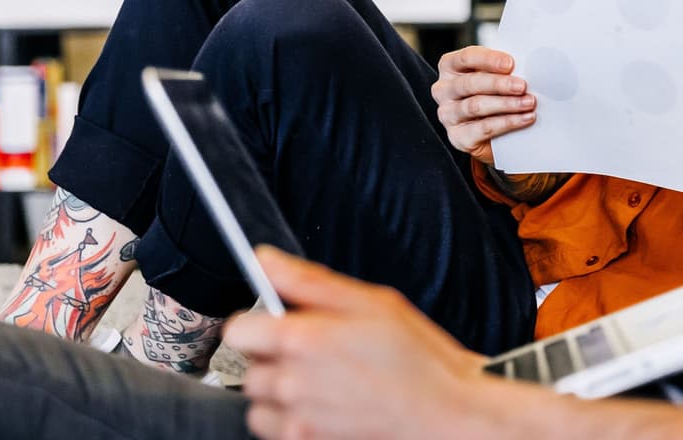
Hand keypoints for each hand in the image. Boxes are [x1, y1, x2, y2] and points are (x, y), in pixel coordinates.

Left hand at [229, 248, 491, 438]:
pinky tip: (321, 406)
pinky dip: (288, 419)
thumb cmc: (417, 358)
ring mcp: (296, 420)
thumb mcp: (371, 301)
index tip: (276, 322)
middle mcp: (290, 383)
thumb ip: (309, 281)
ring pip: (257, 403)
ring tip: (317, 382)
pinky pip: (273, 431)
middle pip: (248, 366)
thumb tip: (264, 259)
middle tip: (314, 351)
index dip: (256, 321)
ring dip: (277, 391)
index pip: (237, 330)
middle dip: (272, 356)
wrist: (445, 412)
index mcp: (301, 340)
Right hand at [430, 47, 534, 164]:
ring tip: (528, 103)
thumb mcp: (494, 75)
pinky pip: (483, 128)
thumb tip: (526, 65)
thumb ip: (502, 68)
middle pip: (470, 83)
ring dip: (506, 104)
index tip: (510, 64)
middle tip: (522, 86)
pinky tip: (524, 118)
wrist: (492, 133)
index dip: (488, 59)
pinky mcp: (457, 137)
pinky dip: (507, 123)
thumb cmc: (492, 94)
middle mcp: (444, 90)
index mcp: (450, 67)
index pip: (466, 58)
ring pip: (476, 106)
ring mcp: (448, 115)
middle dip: (499, 84)